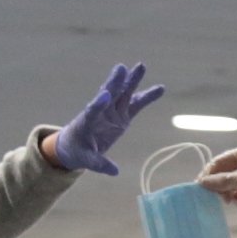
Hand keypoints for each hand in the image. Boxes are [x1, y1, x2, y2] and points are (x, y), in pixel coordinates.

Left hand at [48, 61, 164, 174]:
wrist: (76, 145)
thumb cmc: (76, 150)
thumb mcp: (85, 159)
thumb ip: (99, 164)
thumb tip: (115, 171)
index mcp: (87, 121)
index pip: (93, 110)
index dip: (98, 103)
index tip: (105, 95)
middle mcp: (101, 112)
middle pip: (109, 95)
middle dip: (115, 82)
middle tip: (121, 68)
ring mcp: (112, 112)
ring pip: (123, 94)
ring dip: (132, 81)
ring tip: (141, 66)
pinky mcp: (122, 116)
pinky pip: (136, 105)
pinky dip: (147, 97)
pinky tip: (160, 89)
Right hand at [198, 143, 236, 222]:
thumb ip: (225, 181)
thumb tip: (202, 183)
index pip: (219, 162)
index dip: (208, 174)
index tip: (200, 188)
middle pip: (223, 174)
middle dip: (218, 185)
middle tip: (216, 197)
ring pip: (230, 184)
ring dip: (226, 193)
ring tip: (230, 201)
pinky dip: (236, 197)